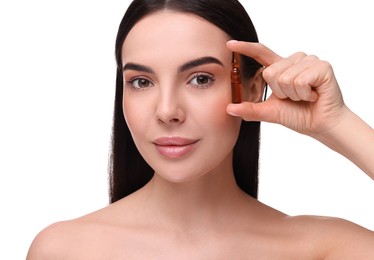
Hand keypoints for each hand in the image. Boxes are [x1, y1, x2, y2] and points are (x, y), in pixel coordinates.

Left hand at [226, 40, 346, 136]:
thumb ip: (250, 109)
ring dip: (293, 95)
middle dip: (280, 92)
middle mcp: (294, 60)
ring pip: (285, 78)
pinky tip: (314, 95)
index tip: (230, 44)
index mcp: (280, 67)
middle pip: (270, 73)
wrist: (320, 125)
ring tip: (305, 96)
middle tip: (294, 97)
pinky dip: (304, 94)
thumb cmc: (298, 116)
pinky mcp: (322, 66)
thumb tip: (229, 109)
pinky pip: (300, 81)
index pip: (260, 53)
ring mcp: (309, 61)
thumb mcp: (269, 112)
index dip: (245, 48)